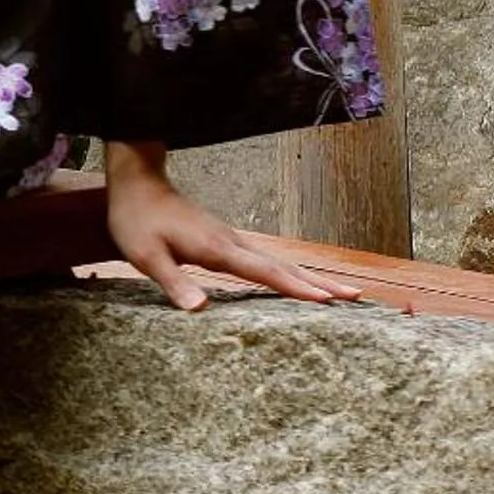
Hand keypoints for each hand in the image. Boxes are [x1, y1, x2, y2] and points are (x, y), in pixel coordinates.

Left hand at [103, 142, 362, 312]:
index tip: (328, 300)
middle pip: (283, 266)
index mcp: (217, 248)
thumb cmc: (137, 220)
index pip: (264, 272)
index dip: (296, 288)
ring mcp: (232, 239)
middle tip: (356, 298)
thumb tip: (200, 310)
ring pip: (278, 261)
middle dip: (319, 283)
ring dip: (310, 276)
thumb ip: (174, 282)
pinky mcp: (226, 240)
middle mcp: (232, 242)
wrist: (137, 183)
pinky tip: (295, 281)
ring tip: (341, 292)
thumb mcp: (146, 256)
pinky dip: (288, 272)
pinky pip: (265, 260)